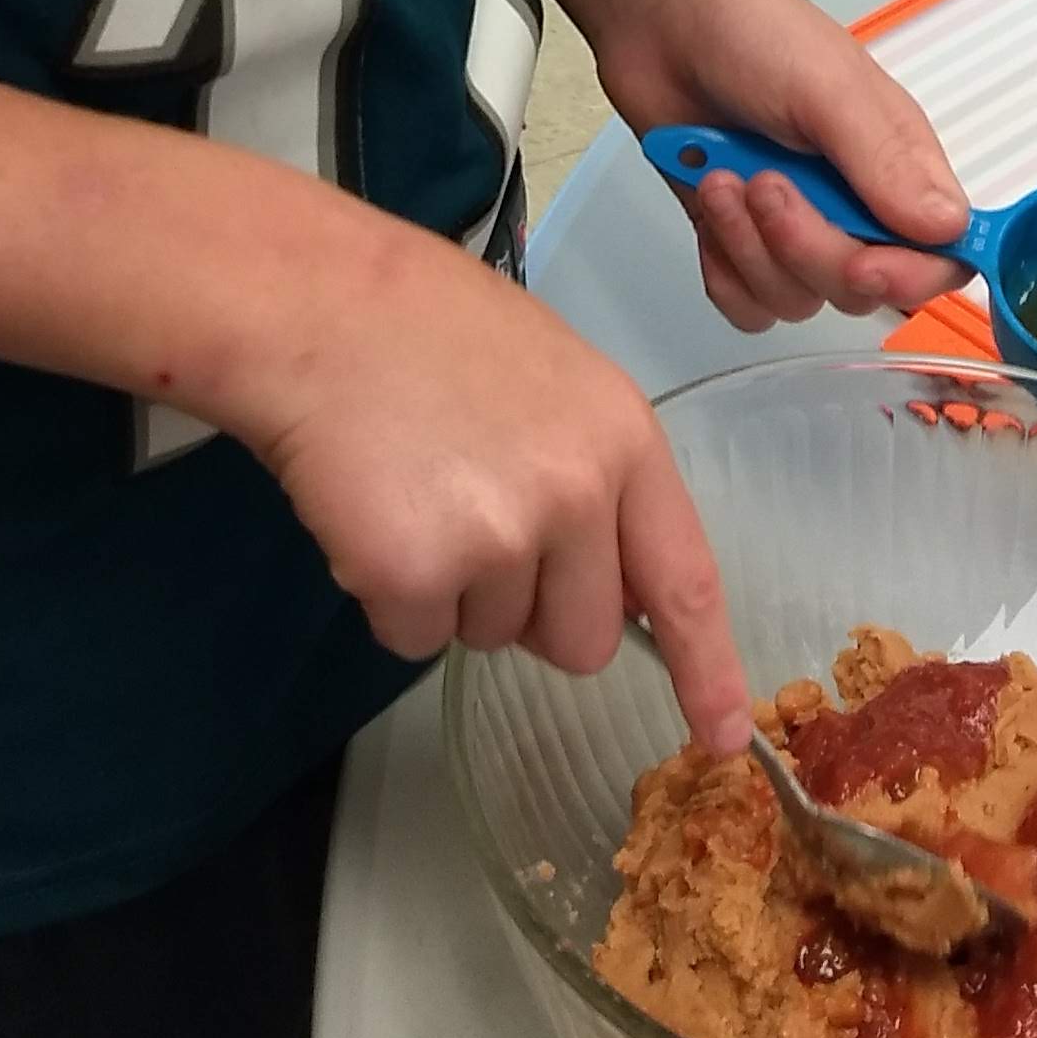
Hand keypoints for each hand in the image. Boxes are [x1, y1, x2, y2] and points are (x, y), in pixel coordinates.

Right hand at [236, 212, 755, 752]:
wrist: (313, 304)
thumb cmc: (427, 325)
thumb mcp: (552, 379)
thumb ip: (598, 474)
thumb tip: (620, 583)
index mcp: (622, 438)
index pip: (684, 578)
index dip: (706, 666)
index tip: (723, 734)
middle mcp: (577, 496)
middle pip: (584, 638)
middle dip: (536, 612)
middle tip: (474, 523)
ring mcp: (497, 540)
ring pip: (493, 637)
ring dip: (452, 592)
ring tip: (414, 487)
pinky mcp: (414, 576)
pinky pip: (414, 638)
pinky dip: (388, 596)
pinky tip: (370, 512)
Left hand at [592, 0, 972, 334]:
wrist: (658, 16)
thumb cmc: (751, 30)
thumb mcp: (827, 87)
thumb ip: (885, 160)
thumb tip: (948, 228)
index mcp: (897, 163)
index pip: (939, 256)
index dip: (909, 275)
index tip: (866, 262)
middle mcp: (852, 202)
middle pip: (860, 289)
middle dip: (808, 249)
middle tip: (767, 183)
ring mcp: (794, 224)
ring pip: (798, 299)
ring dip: (752, 248)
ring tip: (726, 178)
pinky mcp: (738, 239)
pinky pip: (747, 304)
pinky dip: (724, 268)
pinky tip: (711, 206)